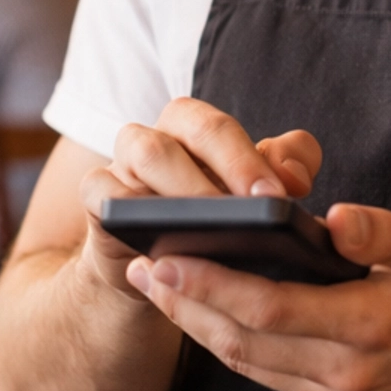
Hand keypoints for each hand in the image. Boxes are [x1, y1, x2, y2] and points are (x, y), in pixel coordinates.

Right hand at [78, 97, 322, 301]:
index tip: (285, 193)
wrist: (152, 267)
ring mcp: (120, 163)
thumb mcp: (249, 197)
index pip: (220, 124)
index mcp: (192, 127)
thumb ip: (282, 170)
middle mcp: (156, 135)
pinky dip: (131, 208)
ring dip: (187, 185)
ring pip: (146, 151)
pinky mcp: (96, 197)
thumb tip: (295, 175)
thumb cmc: (206, 224)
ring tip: (221, 222)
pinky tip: (165, 240)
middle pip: (187, 123)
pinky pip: (103, 191)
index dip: (253, 155)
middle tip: (264, 204)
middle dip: (231, 161)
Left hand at [124, 200, 390, 390]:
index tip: (164, 260)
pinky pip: (263, 373)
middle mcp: (347, 373)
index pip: (272, 308)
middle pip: (244, 341)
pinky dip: (225, 341)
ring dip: (194, 325)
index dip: (212, 286)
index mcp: (372, 327)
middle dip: (185, 305)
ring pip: (245, 362)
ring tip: (153, 285)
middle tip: (138, 267)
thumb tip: (335, 220)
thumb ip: (384, 233)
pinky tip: (197, 310)